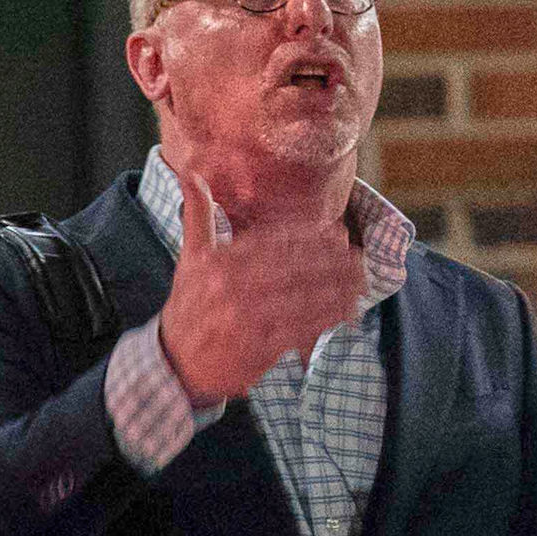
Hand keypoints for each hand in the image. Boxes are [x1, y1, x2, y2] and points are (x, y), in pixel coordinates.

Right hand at [152, 166, 365, 403]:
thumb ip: (196, 214)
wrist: (175, 363)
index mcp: (218, 263)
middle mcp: (231, 289)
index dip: (308, 237)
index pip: (271, 243)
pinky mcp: (257, 349)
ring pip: (300, 299)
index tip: (336, 233)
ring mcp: (245, 320)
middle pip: (292, 269)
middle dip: (331, 262)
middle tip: (358, 256)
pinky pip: (299, 330)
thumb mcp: (188, 258)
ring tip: (361, 280)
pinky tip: (346, 312)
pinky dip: (325, 321)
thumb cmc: (189, 307)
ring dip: (336, 289)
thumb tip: (191, 171)